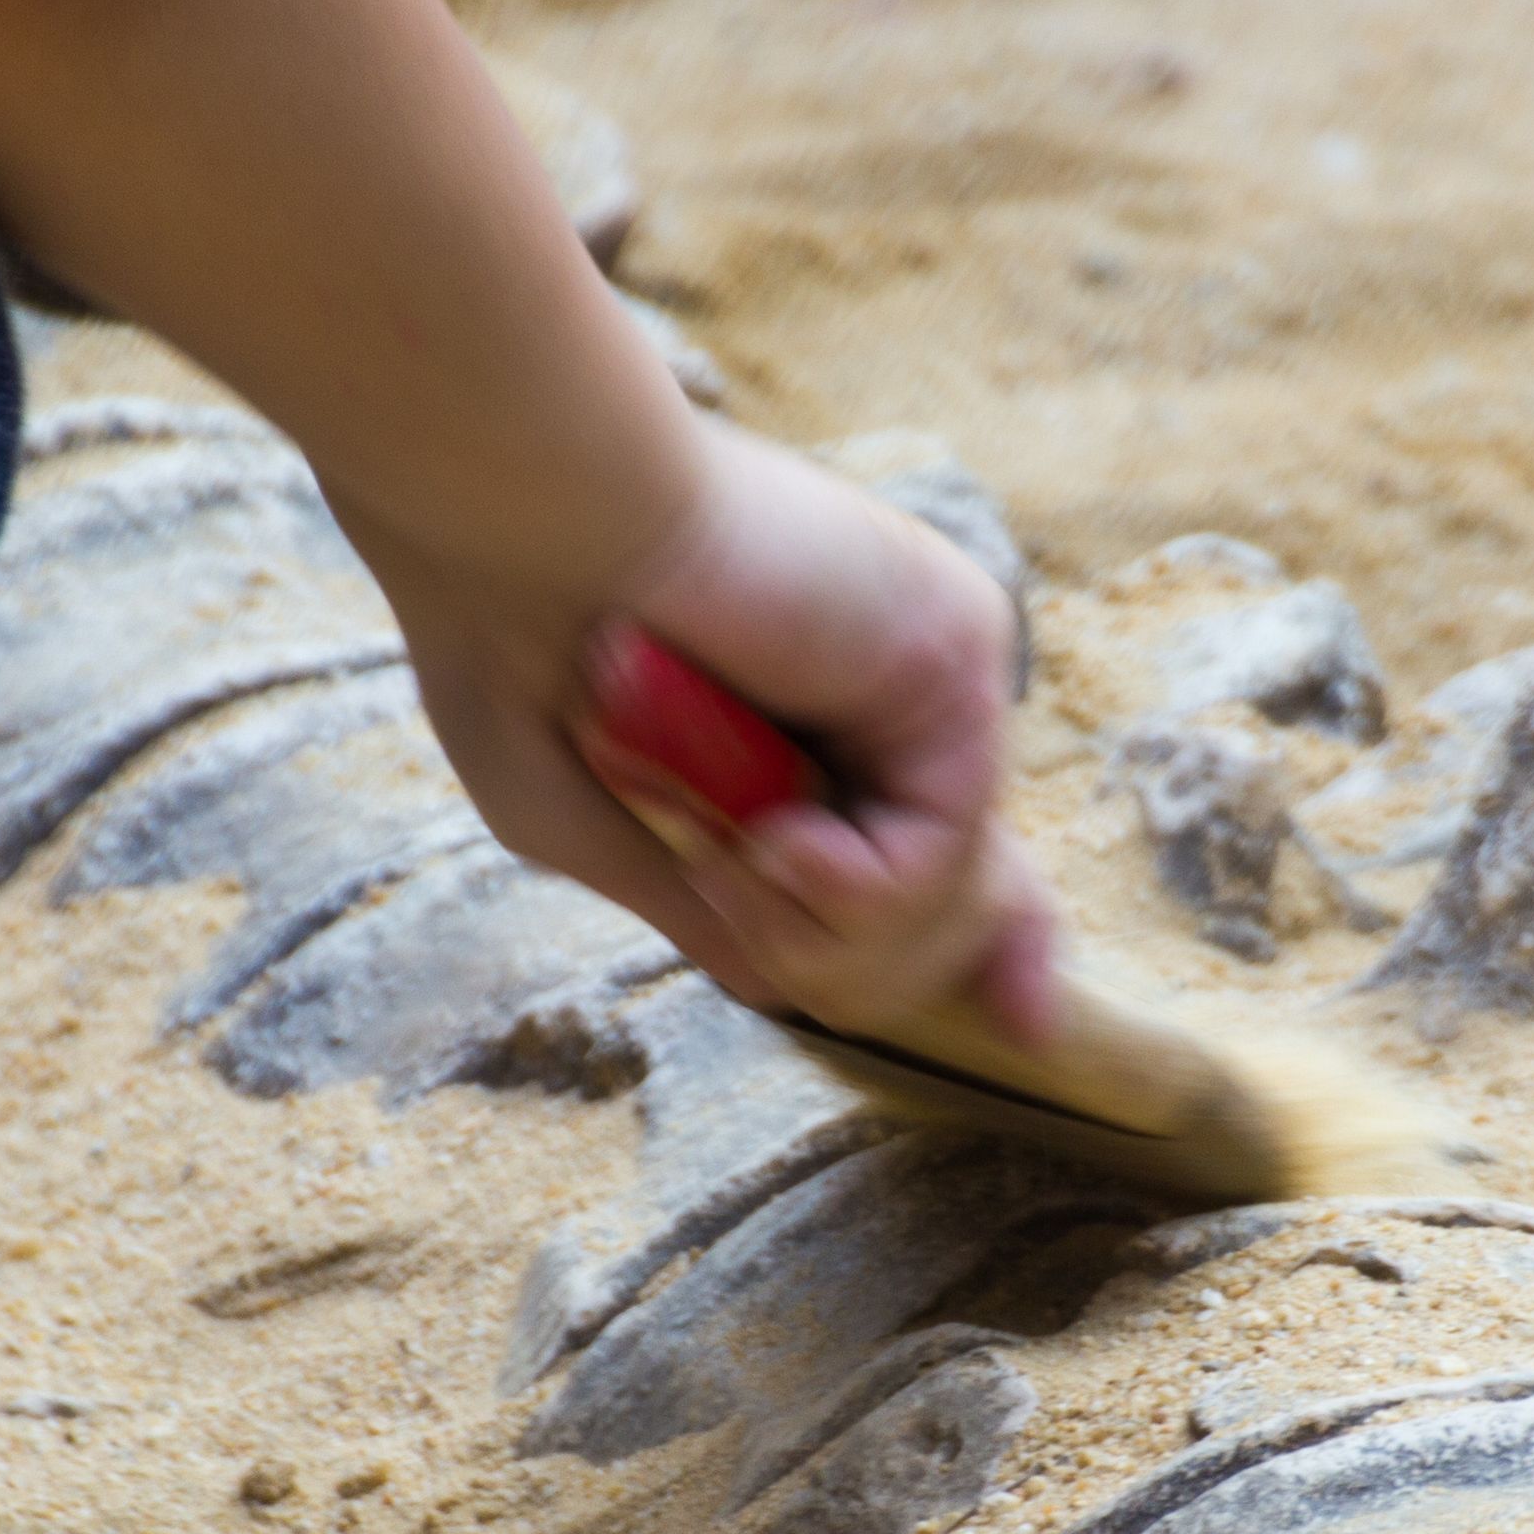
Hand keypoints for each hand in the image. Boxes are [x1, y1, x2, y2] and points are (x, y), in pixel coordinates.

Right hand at [418, 418, 1056, 1049]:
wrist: (512, 507)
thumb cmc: (505, 633)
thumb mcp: (580, 814)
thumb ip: (692, 897)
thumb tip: (779, 987)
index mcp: (820, 722)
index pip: (947, 853)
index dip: (996, 942)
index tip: (1028, 1026)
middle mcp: (897, 697)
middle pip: (962, 905)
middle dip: (840, 961)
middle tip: (732, 892)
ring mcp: (936, 676)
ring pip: (952, 902)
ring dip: (819, 930)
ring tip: (732, 855)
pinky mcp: (955, 652)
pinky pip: (946, 855)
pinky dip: (852, 890)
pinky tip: (775, 842)